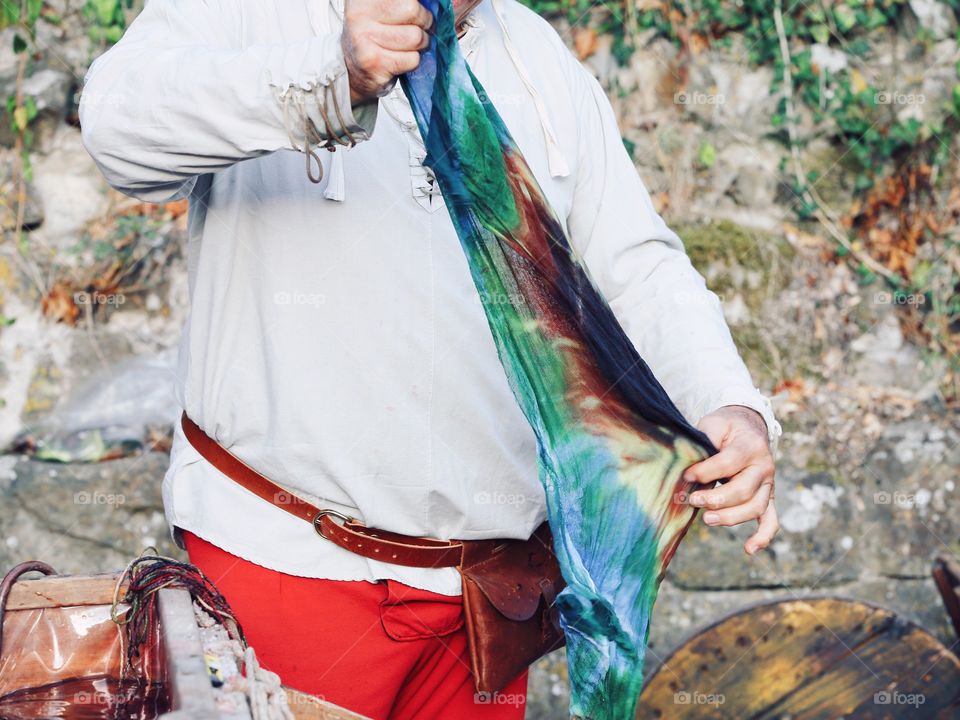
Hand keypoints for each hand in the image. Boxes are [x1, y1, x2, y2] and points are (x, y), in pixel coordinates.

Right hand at [341, 0, 432, 105]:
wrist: (352, 72)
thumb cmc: (374, 38)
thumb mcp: (382, 11)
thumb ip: (404, 4)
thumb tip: (435, 2)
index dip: (418, 5)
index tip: (415, 13)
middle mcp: (359, 13)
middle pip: (413, 9)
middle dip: (423, 23)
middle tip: (415, 31)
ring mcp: (364, 38)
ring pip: (416, 36)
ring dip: (419, 45)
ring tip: (407, 47)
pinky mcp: (374, 62)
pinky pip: (412, 59)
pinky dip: (412, 62)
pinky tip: (399, 61)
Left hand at [684, 405, 778, 554]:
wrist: (747, 427)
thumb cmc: (726, 428)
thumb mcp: (714, 424)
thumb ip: (704, 439)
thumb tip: (688, 462)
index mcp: (750, 446)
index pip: (728, 463)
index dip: (706, 472)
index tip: (686, 476)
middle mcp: (764, 467)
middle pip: (743, 490)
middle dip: (716, 499)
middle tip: (692, 500)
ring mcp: (768, 485)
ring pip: (754, 508)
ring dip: (730, 517)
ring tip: (707, 519)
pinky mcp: (767, 498)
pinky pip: (771, 520)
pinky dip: (763, 537)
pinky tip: (749, 549)